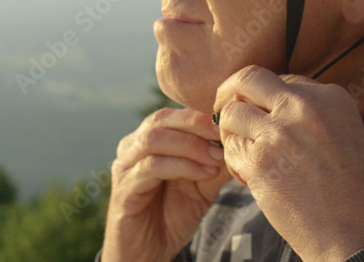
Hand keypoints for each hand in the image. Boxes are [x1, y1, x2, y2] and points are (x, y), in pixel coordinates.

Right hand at [101, 108, 232, 261]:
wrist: (149, 253)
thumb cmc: (172, 216)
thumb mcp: (201, 187)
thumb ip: (215, 164)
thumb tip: (239, 142)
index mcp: (146, 142)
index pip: (170, 115)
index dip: (198, 117)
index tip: (225, 124)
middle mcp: (131, 149)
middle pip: (160, 120)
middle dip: (194, 125)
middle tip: (220, 135)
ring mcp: (125, 168)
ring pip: (154, 140)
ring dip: (190, 146)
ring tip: (215, 159)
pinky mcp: (124, 190)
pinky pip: (150, 167)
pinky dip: (180, 166)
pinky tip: (203, 174)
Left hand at [214, 66, 363, 260]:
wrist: (359, 234)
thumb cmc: (356, 193)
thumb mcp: (347, 135)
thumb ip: (313, 116)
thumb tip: (276, 108)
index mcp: (330, 97)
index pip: (280, 80)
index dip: (265, 99)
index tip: (262, 115)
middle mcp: (302, 106)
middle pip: (248, 78)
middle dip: (230, 92)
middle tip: (224, 109)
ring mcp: (278, 132)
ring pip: (230, 113)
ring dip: (230, 132)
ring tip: (242, 152)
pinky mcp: (260, 162)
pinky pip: (230, 148)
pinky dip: (232, 161)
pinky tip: (248, 176)